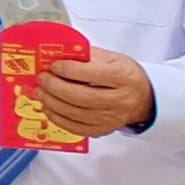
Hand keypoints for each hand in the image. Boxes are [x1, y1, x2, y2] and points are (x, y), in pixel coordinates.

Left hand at [32, 49, 156, 139]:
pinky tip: (49, 108)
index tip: (54, 65)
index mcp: (123, 77)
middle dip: (55, 87)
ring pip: (76, 114)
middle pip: (81, 96)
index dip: (69, 70)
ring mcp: (111, 118)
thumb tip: (59, 54)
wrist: (142, 99)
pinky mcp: (102, 130)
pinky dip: (58, 118)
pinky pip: (75, 128)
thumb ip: (87, 55)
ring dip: (52, 102)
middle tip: (43, 79)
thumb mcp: (112, 59)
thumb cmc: (124, 76)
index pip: (93, 74)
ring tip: (41, 92)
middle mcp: (119, 100)